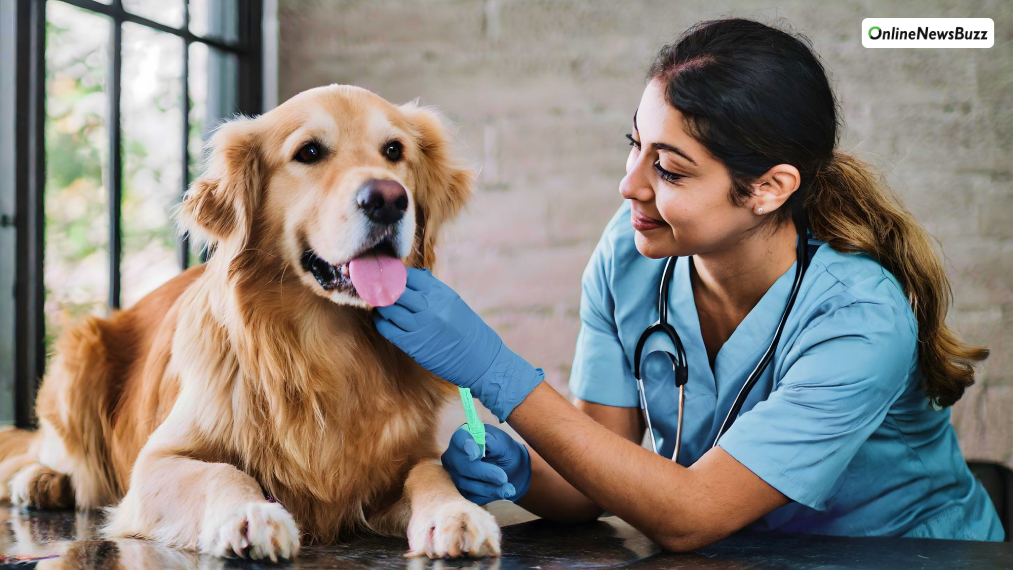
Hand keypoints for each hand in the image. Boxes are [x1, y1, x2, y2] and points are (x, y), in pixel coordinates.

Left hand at [373, 268, 543, 420]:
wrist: (480, 359)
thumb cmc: (468, 330)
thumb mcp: (454, 303)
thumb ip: (433, 291)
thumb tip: (413, 277)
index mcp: (441, 293)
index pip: (410, 276)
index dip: (397, 277)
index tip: (392, 280)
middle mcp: (430, 306)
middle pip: (395, 290)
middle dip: (384, 290)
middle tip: (379, 292)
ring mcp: (420, 326)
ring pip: (387, 308)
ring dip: (381, 307)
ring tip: (381, 308)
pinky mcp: (412, 344)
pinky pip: (386, 329)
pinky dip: (381, 323)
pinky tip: (383, 321)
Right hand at [441, 424, 531, 505]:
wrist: (509, 468)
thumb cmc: (503, 450)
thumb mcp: (502, 442)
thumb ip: (492, 440)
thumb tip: (483, 441)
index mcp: (463, 437)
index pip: (459, 438)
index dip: (465, 444)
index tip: (475, 453)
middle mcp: (453, 455)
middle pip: (462, 465)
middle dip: (484, 473)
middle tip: (503, 478)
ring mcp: (453, 474)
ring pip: (466, 484)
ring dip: (490, 488)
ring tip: (509, 488)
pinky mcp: (459, 490)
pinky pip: (471, 496)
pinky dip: (489, 496)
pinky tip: (502, 492)